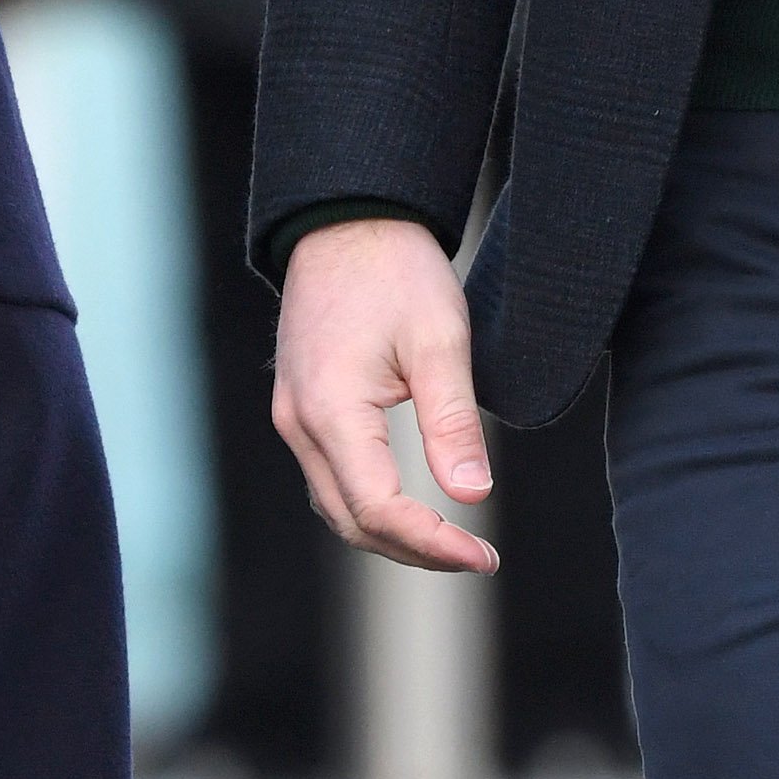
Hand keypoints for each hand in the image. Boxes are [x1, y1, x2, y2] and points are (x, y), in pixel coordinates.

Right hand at [269, 216, 497, 575]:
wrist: (348, 220)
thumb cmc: (397, 271)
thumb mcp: (441, 341)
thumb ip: (453, 423)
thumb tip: (474, 496)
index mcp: (331, 410)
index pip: (378, 509)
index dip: (432, 544)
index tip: (485, 556)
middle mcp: (299, 423)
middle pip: (352, 521)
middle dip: (415, 551)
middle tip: (478, 558)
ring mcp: (293, 417)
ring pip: (337, 506)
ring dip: (392, 534)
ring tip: (453, 544)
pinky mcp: (300, 408)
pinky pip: (331, 479)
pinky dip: (371, 506)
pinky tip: (414, 508)